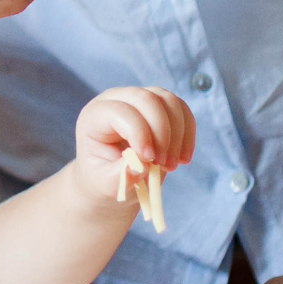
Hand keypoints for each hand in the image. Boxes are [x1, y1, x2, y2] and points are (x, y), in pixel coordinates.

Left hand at [75, 86, 196, 205]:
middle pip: (147, 99)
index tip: (148, 160)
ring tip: (171, 165)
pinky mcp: (159, 105)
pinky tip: (182, 158)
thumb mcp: (105, 184)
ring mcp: (139, 99)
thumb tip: (141, 165)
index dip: (139, 133)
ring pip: (168, 101)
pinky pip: (181, 109)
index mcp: (94, 116)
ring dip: (177, 135)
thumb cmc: (103, 178)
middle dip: (162, 133)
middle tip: (163, 165)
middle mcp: (116, 100)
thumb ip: (119, 177)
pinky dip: (187, 133)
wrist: (110, 176)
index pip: (120, 111)